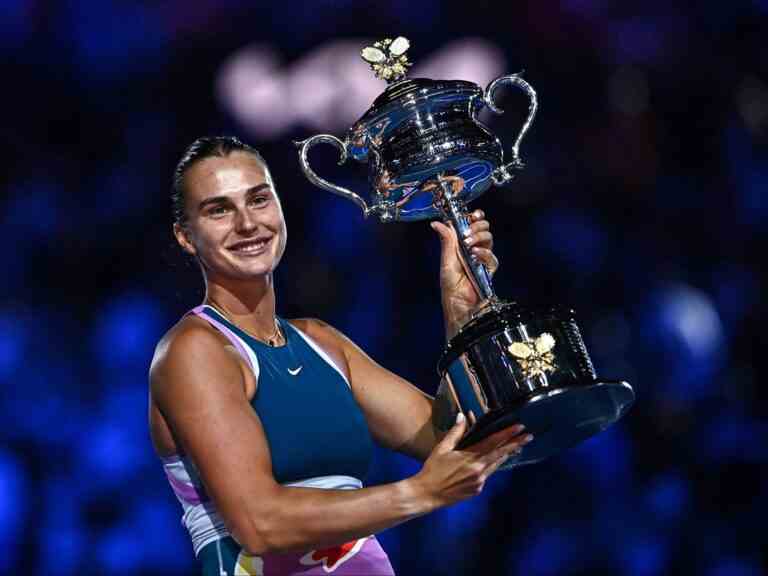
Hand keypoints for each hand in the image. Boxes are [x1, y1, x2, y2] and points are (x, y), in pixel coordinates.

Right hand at [409, 413, 531, 509]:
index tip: (519, 427)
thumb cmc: (433, 469)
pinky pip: (488, 474)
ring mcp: (480, 481)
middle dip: (516, 444)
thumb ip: (455, 432)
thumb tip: (463, 416)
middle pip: (501, 454)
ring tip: (517, 446)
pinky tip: (492, 460)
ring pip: (496, 464)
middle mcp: (479, 470)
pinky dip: (491, 465)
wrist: (427, 494)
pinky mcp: (478, 489)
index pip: (493, 442)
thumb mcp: (442, 448)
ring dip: (506, 454)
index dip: (507, 434)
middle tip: (529, 436)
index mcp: (470, 457)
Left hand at [430, 209, 498, 338]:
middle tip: (468, 231)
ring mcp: (482, 258)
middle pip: (483, 228)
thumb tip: (437, 223)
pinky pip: (492, 257)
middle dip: (478, 225)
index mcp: (462, 244)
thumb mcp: (446, 260)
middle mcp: (474, 249)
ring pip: (489, 239)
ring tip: (469, 243)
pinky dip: (484, 253)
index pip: (471, 224)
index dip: (474, 217)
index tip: (472, 214)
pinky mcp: (489, 269)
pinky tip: (476, 254)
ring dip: (480, 237)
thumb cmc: (450, 285)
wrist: (458, 304)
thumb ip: (446, 241)